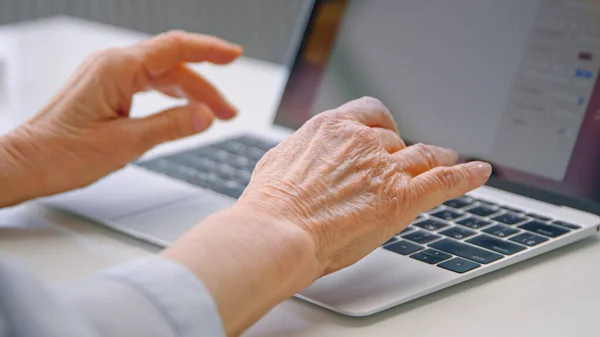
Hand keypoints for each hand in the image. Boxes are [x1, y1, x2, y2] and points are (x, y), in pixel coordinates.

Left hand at [0, 31, 241, 205]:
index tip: (234, 54)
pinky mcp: (106, 87)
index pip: (175, 48)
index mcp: (117, 69)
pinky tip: (183, 111)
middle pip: (173, 66)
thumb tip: (205, 116)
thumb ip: (171, 126)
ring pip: (162, 76)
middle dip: (206, 87)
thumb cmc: (64, 154)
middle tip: (228, 113)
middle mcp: (113, 64)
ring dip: (190, 93)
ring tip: (213, 116)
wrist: (28, 163)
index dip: (209, 50)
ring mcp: (108, 74)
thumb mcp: (126, 143)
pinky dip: (170, 96)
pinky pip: (147, 84)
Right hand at [242, 96, 490, 274]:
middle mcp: (362, 142)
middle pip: (395, 140)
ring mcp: (384, 168)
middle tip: (404, 163)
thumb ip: (304, 152)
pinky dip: (466, 175)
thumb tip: (308, 154)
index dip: (382, 125)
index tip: (385, 132)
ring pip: (422, 155)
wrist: (278, 231)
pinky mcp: (401, 198)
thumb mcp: (279, 161)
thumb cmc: (270, 204)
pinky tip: (480, 171)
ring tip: (449, 158)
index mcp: (332, 127)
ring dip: (438, 156)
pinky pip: (444, 180)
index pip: (370, 114)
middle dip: (400, 152)